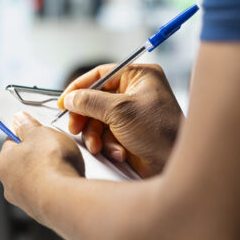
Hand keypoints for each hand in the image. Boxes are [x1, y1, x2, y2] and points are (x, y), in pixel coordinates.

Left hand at [0, 112, 83, 222]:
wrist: (65, 199)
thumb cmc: (50, 165)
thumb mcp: (39, 132)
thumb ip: (28, 125)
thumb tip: (19, 119)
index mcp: (2, 164)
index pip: (11, 144)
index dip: (26, 135)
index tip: (36, 131)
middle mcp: (9, 186)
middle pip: (24, 163)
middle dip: (39, 155)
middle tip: (54, 148)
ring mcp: (26, 202)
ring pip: (38, 180)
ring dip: (50, 173)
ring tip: (65, 166)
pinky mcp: (43, 213)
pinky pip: (51, 194)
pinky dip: (58, 188)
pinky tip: (68, 181)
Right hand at [58, 64, 183, 177]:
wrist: (175, 164)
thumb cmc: (159, 131)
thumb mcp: (121, 111)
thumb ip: (90, 102)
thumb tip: (70, 98)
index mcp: (139, 77)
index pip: (101, 75)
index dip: (80, 87)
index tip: (64, 102)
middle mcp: (135, 92)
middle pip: (95, 99)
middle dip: (86, 117)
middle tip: (76, 128)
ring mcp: (131, 114)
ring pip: (97, 120)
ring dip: (95, 135)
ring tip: (98, 146)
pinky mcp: (129, 133)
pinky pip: (106, 135)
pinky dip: (107, 144)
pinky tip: (117, 152)